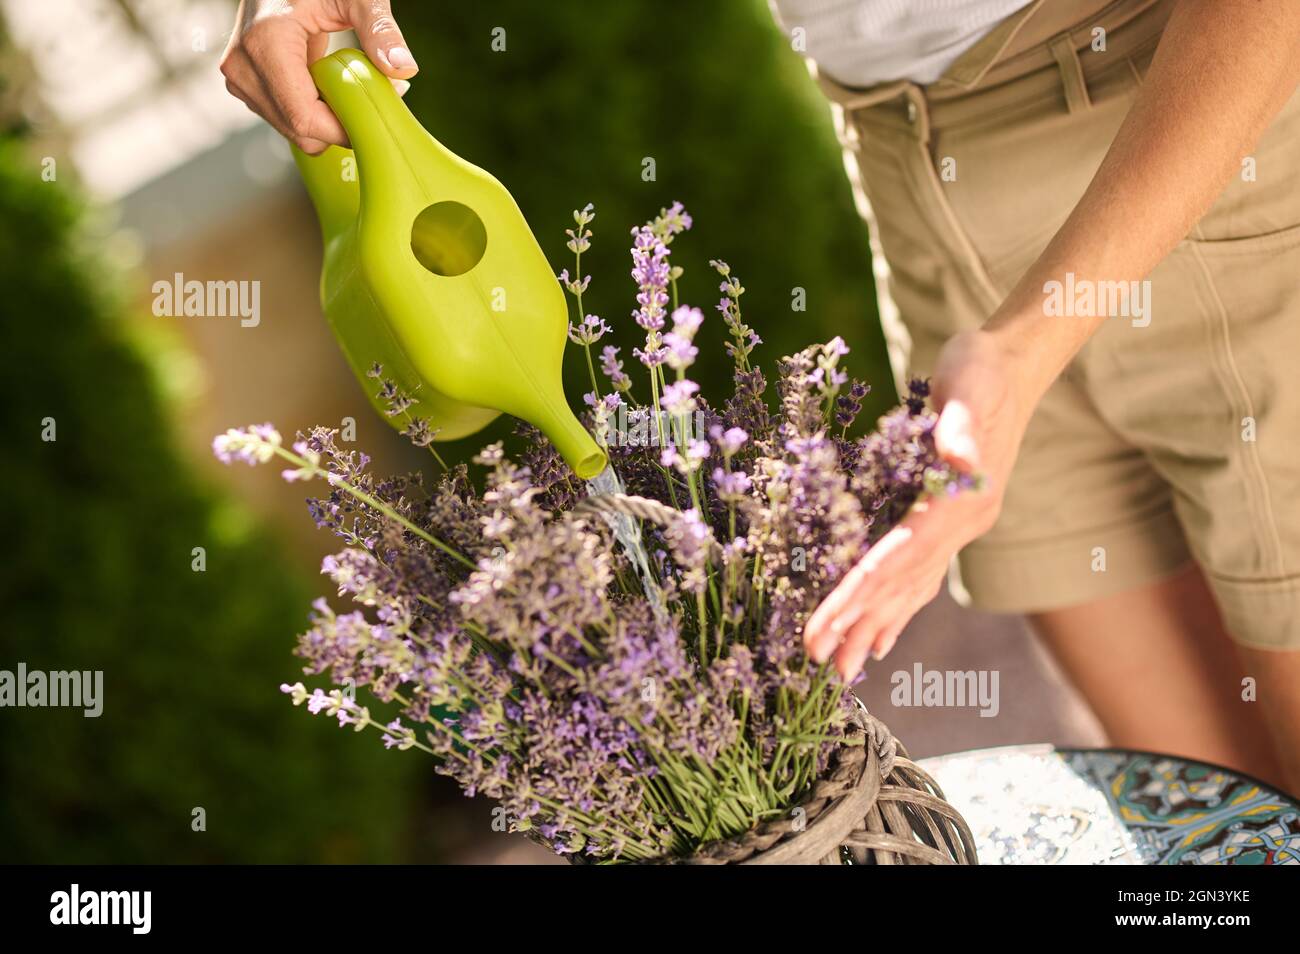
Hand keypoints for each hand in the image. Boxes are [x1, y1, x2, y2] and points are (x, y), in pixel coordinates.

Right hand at [221, 0, 417, 153]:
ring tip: (346, 85)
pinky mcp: (245, 82)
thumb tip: (404, 69)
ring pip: (292, 129)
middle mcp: (243, 64)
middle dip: (339, 126)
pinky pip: (285, 117)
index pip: (304, 117)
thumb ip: (380, 30)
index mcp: (266, 41)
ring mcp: (240, 76)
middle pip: (299, 130)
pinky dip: (312, 112)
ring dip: (326, 120)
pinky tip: (327, 85)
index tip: (374, 121)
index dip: (343, 131)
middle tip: (368, 98)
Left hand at [804, 329, 1036, 681]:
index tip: (822, 626)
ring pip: (910, 592)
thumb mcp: (971, 382)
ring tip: (843, 670)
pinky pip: (919, 578)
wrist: (1012, 366)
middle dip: (856, 625)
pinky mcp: (948, 523)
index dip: (857, 595)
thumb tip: (960, 460)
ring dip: (874, 630)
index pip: (898, 558)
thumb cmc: (982, 368)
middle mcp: (963, 525)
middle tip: (815, 665)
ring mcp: (959, 529)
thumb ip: (963, 424)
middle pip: (901, 587)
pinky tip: (882, 638)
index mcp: (961, 501)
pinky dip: (898, 610)